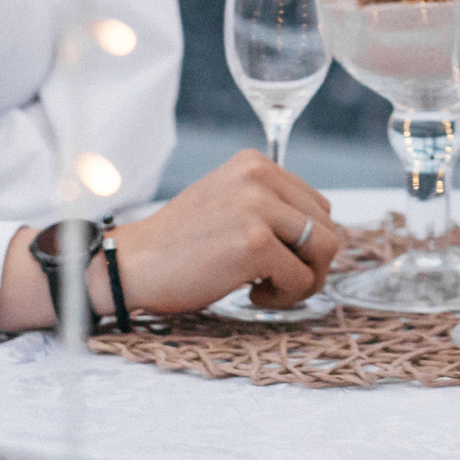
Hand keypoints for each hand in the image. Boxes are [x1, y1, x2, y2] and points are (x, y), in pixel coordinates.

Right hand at [0, 152, 345, 330]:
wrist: (130, 265)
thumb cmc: (180, 246)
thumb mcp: (229, 204)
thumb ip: (271, 207)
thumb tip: (328, 236)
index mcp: (255, 163)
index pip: (318, 205)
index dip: (307, 243)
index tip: (277, 262)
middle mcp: (259, 175)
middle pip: (329, 226)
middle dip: (311, 263)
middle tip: (276, 282)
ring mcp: (257, 207)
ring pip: (326, 249)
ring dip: (304, 281)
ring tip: (268, 290)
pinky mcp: (254, 243)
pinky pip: (300, 277)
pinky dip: (284, 297)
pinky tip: (251, 296)